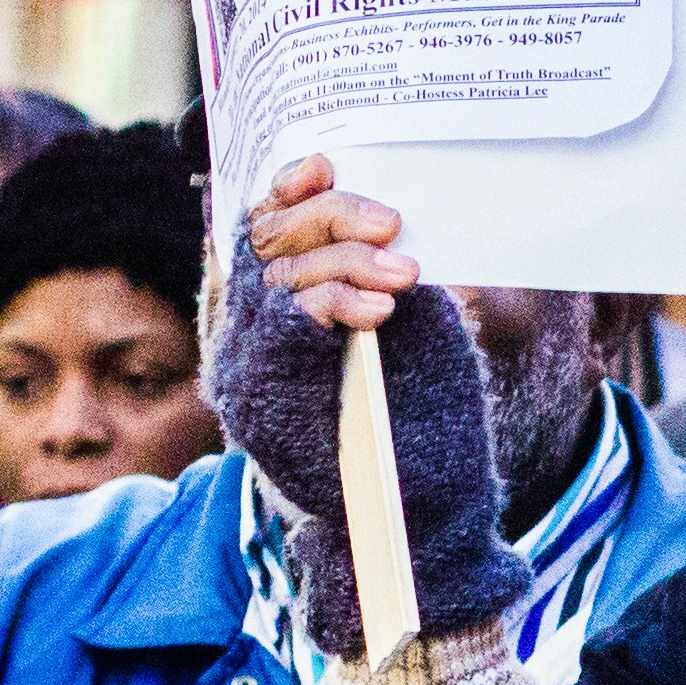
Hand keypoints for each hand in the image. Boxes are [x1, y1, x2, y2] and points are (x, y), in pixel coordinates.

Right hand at [210, 154, 527, 653]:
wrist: (427, 521)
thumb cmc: (430, 430)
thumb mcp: (418, 337)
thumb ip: (390, 278)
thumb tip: (396, 214)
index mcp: (285, 313)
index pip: (262, 228)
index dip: (288, 188)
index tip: (326, 163)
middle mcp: (255, 333)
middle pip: (265, 237)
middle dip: (330, 216)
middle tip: (391, 225)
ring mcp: (255, 365)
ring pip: (275, 273)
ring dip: (342, 257)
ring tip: (402, 272)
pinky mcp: (268, 397)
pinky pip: (285, 324)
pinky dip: (331, 301)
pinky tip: (378, 307)